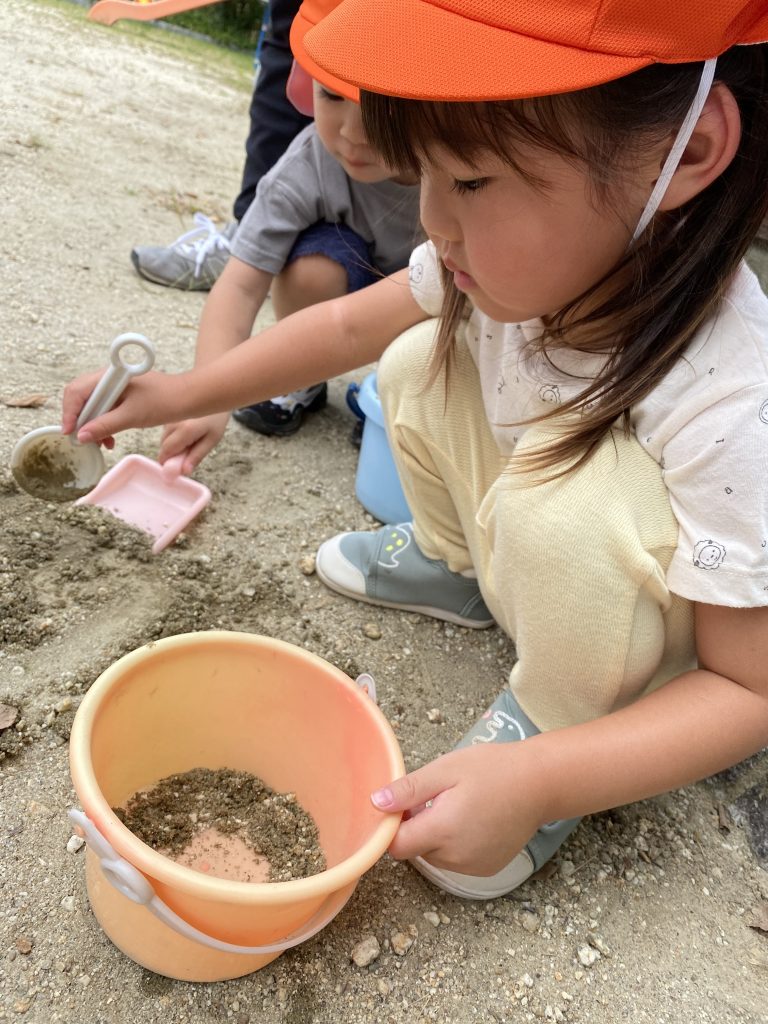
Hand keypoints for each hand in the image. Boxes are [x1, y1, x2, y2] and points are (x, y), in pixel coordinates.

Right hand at [62, 369, 186, 443]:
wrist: (190, 398)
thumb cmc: (164, 402)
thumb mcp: (131, 417)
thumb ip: (104, 426)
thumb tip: (81, 436)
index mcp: (109, 377)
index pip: (76, 391)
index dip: (69, 413)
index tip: (70, 433)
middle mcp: (109, 378)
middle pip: (82, 398)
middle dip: (81, 421)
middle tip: (83, 442)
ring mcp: (116, 387)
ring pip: (94, 406)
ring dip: (93, 426)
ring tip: (101, 444)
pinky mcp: (124, 396)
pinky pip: (106, 409)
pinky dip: (105, 424)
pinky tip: (110, 439)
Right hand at [160, 413, 229, 474]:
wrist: (215, 394)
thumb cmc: (216, 418)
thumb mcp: (212, 440)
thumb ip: (197, 456)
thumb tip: (184, 471)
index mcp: (185, 430)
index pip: (166, 452)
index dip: (167, 462)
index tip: (175, 467)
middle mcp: (172, 422)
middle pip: (163, 445)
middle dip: (173, 452)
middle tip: (190, 449)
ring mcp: (169, 416)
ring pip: (164, 437)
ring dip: (173, 442)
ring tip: (191, 436)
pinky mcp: (168, 412)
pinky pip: (166, 429)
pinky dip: (173, 433)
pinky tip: (186, 426)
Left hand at [371, 743, 546, 875]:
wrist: (540, 783)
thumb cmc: (492, 769)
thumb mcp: (445, 770)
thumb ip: (409, 790)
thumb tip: (376, 804)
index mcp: (443, 831)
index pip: (396, 846)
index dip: (393, 826)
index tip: (404, 804)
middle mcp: (456, 858)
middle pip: (416, 850)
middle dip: (417, 827)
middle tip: (437, 796)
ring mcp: (474, 868)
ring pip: (435, 857)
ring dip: (436, 836)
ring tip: (458, 805)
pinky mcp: (487, 870)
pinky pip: (456, 861)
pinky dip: (455, 845)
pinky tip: (472, 820)